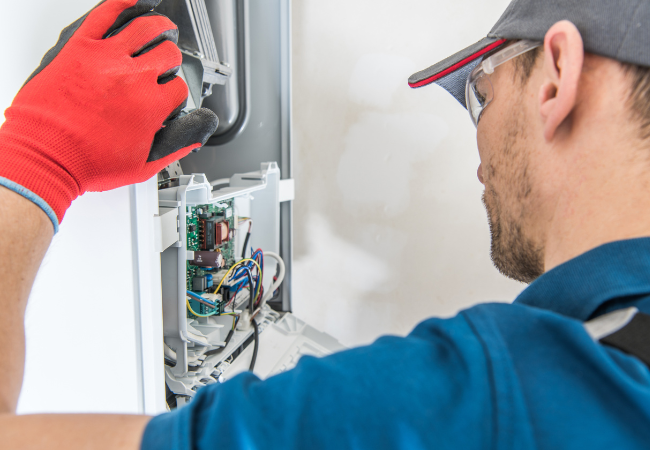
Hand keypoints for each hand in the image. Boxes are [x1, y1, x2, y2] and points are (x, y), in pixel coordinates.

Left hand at [0, 0, 217, 229]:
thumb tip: (193, 137)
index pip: (178, 88)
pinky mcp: (81, 48)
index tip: (169, 96)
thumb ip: (174, 148)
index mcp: (150, 106)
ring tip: (162, 28)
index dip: (176, 92)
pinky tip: (132, 2)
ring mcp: (107, 59)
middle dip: (171, 59)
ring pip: (144, 28)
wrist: (45, 155)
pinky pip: (105, 14)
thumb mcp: (142, 166)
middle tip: (167, 62)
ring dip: (159, 27)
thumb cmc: (86, 162)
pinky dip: (122, 3)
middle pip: (167, 54)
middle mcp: (133, 78)